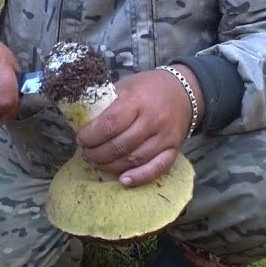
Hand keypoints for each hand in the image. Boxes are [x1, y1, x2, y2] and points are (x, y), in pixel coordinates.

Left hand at [75, 66, 200, 186]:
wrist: (184, 91)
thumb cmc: (148, 87)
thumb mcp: (126, 86)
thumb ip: (108, 103)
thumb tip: (83, 120)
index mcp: (136, 101)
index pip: (109, 124)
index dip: (91, 136)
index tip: (80, 138)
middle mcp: (152, 120)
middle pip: (120, 145)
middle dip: (97, 153)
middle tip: (86, 153)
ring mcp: (165, 136)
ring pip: (134, 159)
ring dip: (111, 166)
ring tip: (97, 163)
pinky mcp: (174, 149)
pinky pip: (157, 168)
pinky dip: (140, 177)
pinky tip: (123, 180)